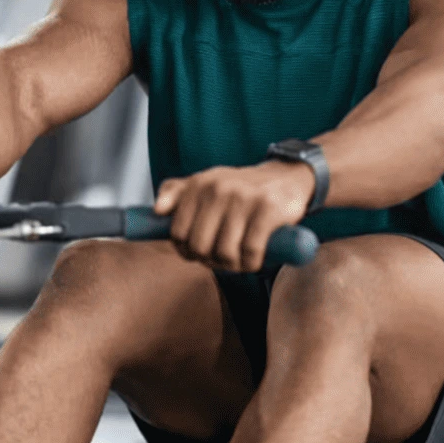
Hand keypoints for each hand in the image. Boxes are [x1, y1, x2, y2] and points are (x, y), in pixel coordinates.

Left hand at [154, 162, 315, 272]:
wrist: (287, 176)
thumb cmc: (240, 187)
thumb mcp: (206, 182)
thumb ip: (176, 193)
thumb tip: (156, 210)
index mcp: (199, 184)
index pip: (178, 232)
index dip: (185, 250)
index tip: (197, 254)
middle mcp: (218, 189)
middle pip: (199, 246)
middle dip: (208, 260)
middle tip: (220, 260)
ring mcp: (243, 198)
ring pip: (225, 252)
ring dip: (231, 266)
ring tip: (237, 261)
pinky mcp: (267, 210)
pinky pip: (250, 252)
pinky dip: (251, 264)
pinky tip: (253, 260)